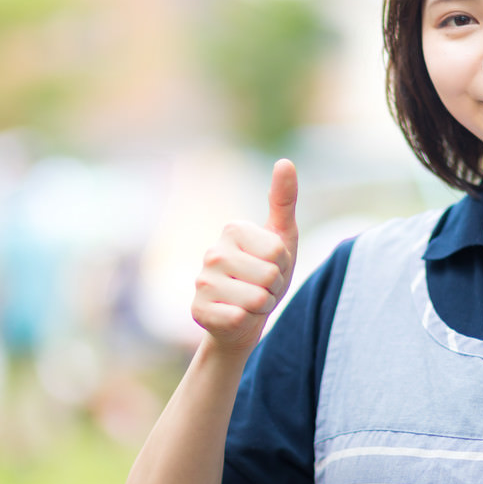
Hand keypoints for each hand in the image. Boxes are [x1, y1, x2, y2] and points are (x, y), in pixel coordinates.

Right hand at [191, 159, 298, 354]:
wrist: (244, 319)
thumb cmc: (265, 275)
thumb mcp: (282, 238)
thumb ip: (283, 200)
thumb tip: (285, 161)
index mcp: (232, 229)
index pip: (279, 251)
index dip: (283, 265)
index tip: (271, 266)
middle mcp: (212, 252)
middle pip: (269, 274)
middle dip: (273, 287)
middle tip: (260, 288)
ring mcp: (202, 282)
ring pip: (256, 298)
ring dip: (261, 306)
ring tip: (249, 302)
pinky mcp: (198, 310)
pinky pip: (238, 318)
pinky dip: (245, 321)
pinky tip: (235, 316)